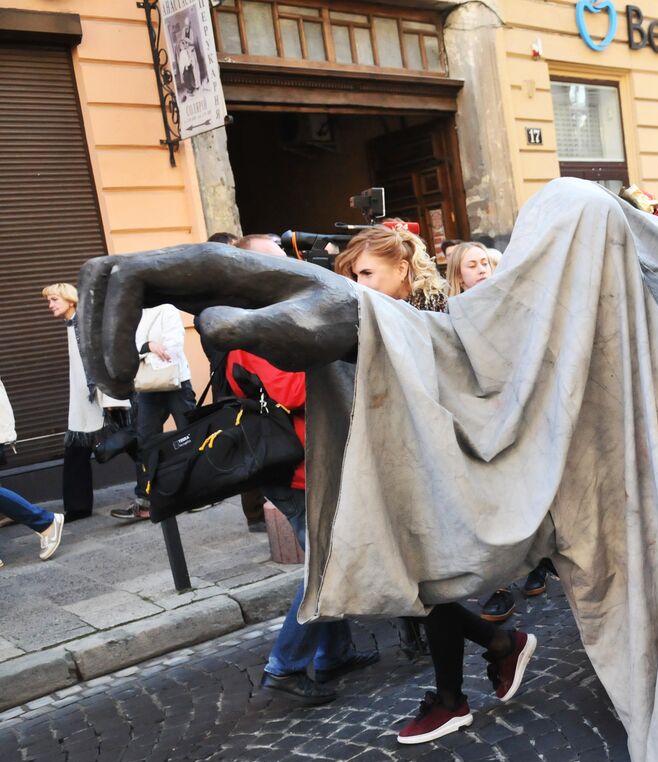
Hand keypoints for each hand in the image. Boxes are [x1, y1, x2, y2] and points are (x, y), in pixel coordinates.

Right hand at [77, 244, 360, 397]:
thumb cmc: (326, 320)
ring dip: (100, 331)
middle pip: (107, 276)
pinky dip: (118, 330)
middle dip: (95, 329)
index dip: (112, 323)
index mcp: (211, 264)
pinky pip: (134, 300)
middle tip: (116, 387)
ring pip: (113, 287)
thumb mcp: (299, 332)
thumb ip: (256, 328)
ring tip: (119, 384)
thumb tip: (207, 323)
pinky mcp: (190, 293)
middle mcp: (191, 262)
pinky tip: (131, 366)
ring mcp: (187, 275)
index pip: (131, 276)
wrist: (344, 314)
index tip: (124, 374)